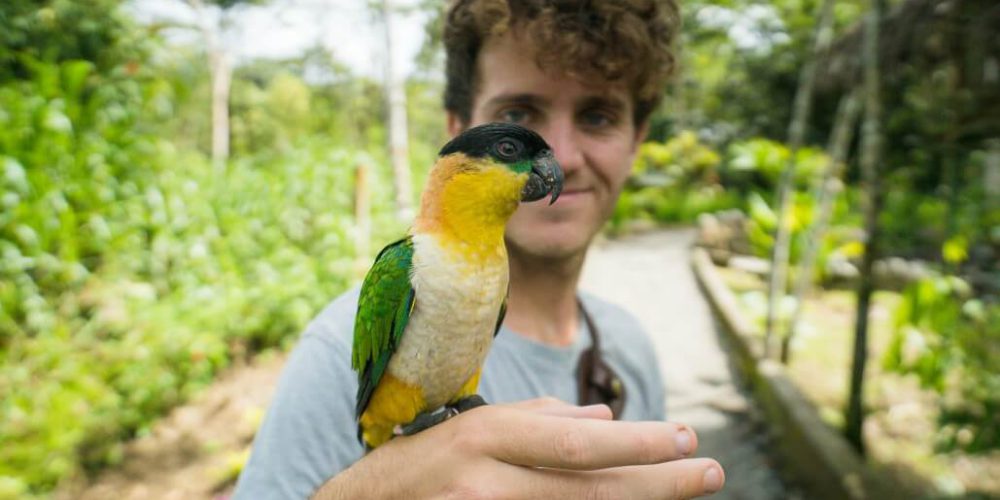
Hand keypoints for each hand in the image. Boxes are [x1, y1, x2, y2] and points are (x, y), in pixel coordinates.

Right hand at [312, 398, 724, 498]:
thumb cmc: (424, 462)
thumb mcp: (475, 427)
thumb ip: (539, 421)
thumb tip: (603, 420)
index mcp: (487, 436)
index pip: (580, 443)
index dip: (641, 444)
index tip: (688, 438)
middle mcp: (486, 481)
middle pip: (591, 488)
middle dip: (659, 482)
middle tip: (709, 471)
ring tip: (681, 490)